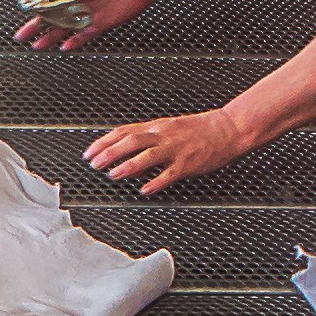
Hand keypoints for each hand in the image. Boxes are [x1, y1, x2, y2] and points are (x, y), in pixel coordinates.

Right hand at [20, 0, 181, 47]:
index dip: (38, 5)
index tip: (26, 12)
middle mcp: (80, 0)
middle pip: (54, 16)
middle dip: (37, 26)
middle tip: (23, 36)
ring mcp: (90, 12)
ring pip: (66, 28)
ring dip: (52, 37)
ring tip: (38, 45)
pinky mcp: (103, 23)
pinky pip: (85, 35)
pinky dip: (75, 41)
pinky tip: (65, 47)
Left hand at [84, 109, 264, 196]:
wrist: (227, 128)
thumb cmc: (198, 130)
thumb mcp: (168, 128)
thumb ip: (146, 139)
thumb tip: (125, 154)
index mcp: (156, 127)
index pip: (124, 132)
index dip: (104, 142)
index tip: (89, 152)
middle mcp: (163, 136)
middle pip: (131, 141)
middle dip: (110, 152)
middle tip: (94, 164)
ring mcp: (175, 149)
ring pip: (148, 156)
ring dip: (128, 165)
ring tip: (113, 174)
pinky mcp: (188, 163)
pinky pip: (169, 173)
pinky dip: (156, 181)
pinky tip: (145, 189)